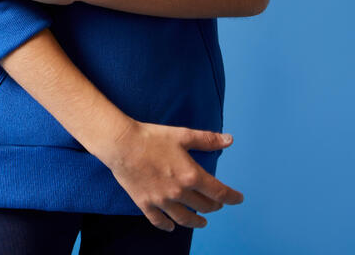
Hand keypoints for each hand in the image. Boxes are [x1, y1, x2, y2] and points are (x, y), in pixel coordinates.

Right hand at [99, 119, 242, 230]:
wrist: (121, 144)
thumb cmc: (151, 137)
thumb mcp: (181, 135)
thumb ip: (207, 139)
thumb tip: (229, 140)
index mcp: (191, 175)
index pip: (219, 193)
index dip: (232, 197)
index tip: (239, 198)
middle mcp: (179, 192)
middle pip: (204, 207)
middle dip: (214, 206)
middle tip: (217, 203)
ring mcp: (162, 201)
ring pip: (185, 219)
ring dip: (197, 222)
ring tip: (202, 222)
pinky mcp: (145, 203)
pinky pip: (160, 221)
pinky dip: (168, 226)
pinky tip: (172, 226)